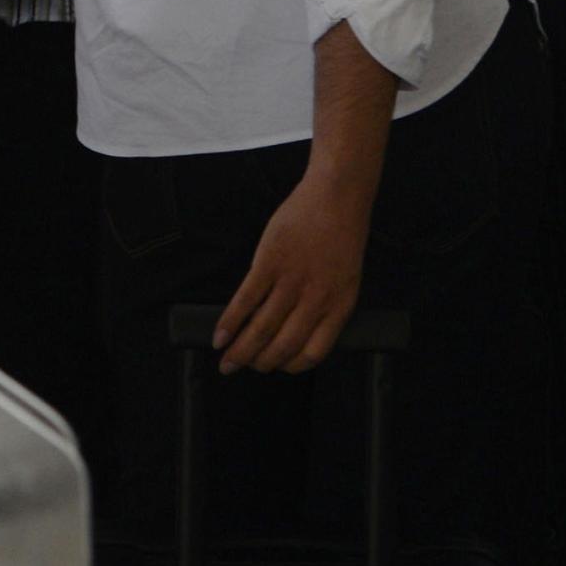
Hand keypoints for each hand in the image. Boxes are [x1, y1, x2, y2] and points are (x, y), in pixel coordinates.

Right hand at [214, 168, 375, 374]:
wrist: (337, 197)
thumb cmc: (342, 235)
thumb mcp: (346, 278)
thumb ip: (325, 305)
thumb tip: (297, 328)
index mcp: (339, 307)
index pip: (313, 353)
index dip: (290, 367)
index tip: (276, 368)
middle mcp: (315, 300)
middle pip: (282, 346)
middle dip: (259, 363)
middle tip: (242, 367)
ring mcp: (291, 281)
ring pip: (261, 328)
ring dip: (240, 350)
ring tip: (227, 360)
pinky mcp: (270, 262)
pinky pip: (246, 300)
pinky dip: (230, 322)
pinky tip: (219, 335)